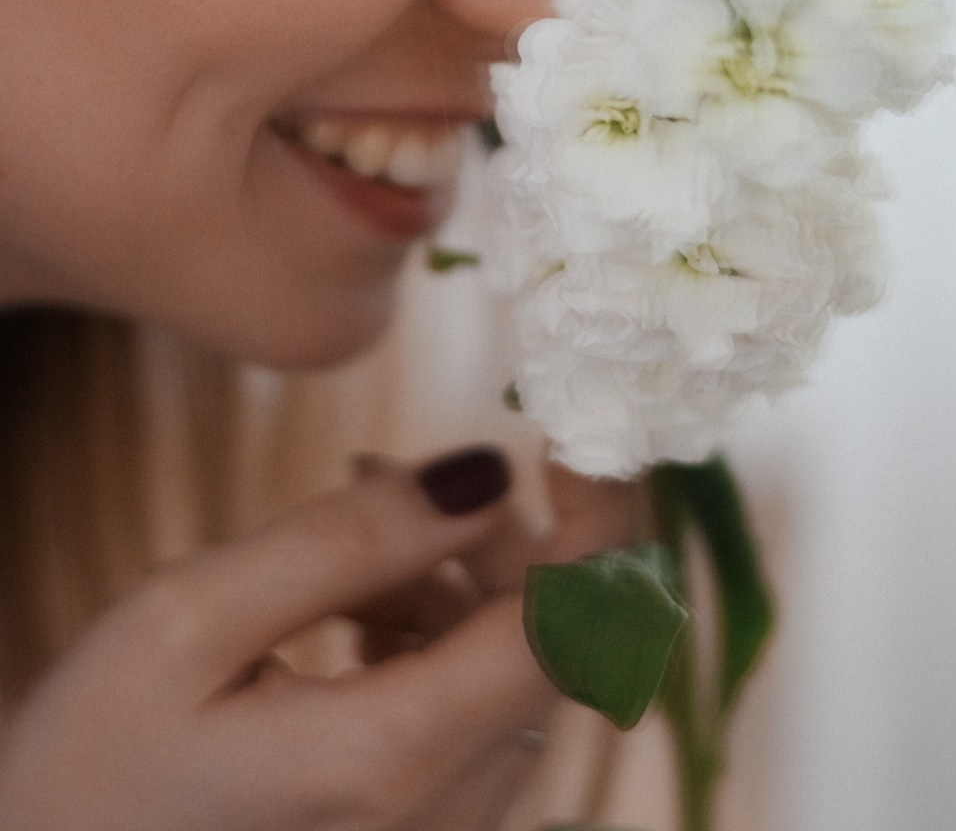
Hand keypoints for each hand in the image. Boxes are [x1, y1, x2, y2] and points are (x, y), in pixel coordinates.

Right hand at [0, 447, 634, 830]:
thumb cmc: (86, 771)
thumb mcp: (189, 625)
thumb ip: (348, 542)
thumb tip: (488, 470)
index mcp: (390, 763)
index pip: (570, 631)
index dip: (598, 521)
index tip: (575, 434)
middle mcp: (439, 819)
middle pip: (538, 646)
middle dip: (496, 535)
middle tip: (387, 469)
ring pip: (501, 677)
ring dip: (453, 581)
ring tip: (348, 517)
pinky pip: (461, 721)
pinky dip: (427, 639)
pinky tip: (350, 601)